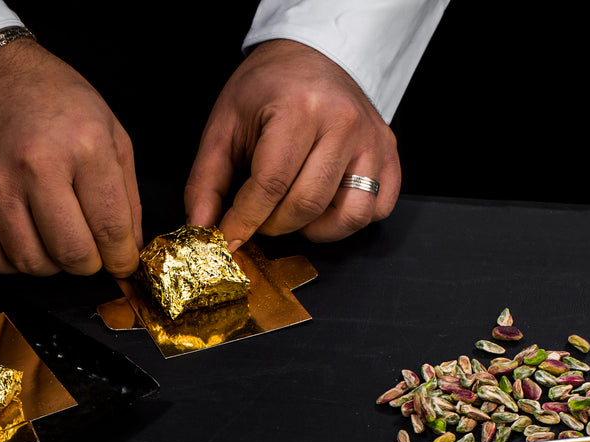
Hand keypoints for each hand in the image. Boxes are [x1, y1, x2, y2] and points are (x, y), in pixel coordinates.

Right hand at [0, 38, 141, 276]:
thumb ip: (125, 193)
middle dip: (87, 265)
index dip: (120, 258)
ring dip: (49, 265)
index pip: (110, 228)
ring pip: (30, 261)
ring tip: (53, 243)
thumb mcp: (109, 130)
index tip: (120, 263)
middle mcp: (37, 164)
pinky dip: (9, 263)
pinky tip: (22, 243)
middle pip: (71, 253)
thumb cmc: (54, 100)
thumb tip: (128, 249)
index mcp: (84, 145)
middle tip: (87, 254)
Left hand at [184, 39, 400, 251]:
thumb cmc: (266, 89)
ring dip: (314, 228)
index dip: (244, 221)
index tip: (228, 237)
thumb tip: (201, 228)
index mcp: (299, 108)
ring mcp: (372, 139)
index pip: (270, 185)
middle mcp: (343, 122)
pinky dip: (348, 220)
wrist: (309, 56)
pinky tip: (324, 205)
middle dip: (274, 224)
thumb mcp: (224, 126)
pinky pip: (378, 208)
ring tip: (291, 211)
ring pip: (349, 215)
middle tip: (258, 217)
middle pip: (307, 204)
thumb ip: (207, 181)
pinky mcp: (388, 153)